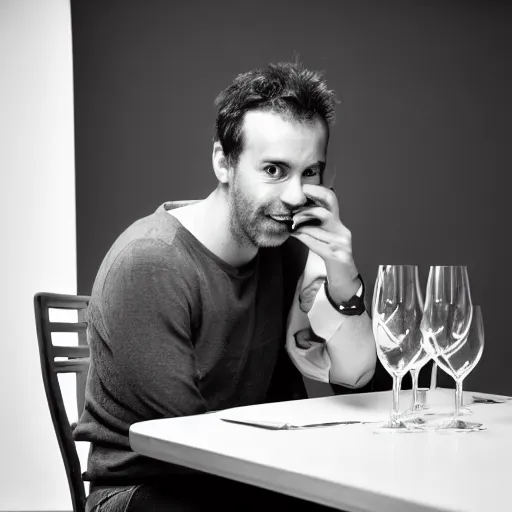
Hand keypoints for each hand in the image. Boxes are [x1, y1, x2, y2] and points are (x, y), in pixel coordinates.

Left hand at [290, 184, 359, 302]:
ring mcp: (341, 242)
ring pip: (318, 224)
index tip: (303, 187)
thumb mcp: (322, 239)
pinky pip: (316, 242)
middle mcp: (342, 230)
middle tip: (295, 202)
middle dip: (311, 199)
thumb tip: (292, 217)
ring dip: (301, 222)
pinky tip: (294, 235)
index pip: (331, 200)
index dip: (318, 191)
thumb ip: (312, 227)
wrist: (344, 281)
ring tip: (291, 224)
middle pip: (329, 205)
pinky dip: (303, 237)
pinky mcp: (337, 254)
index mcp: (338, 224)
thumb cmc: (330, 258)